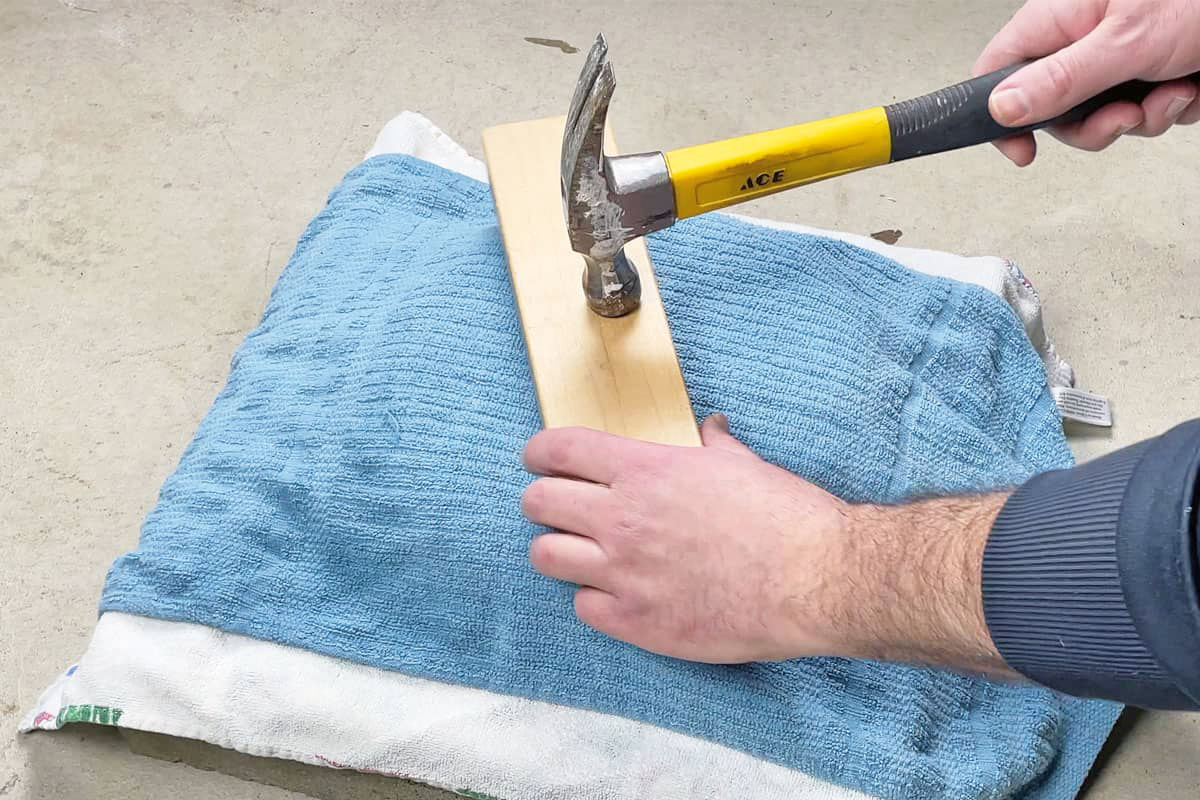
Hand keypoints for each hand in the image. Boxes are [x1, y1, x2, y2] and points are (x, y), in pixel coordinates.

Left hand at [520, 415, 1012, 674]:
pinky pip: (582, 606)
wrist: (816, 580)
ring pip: (546, 556)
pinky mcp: (636, 622)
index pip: (559, 450)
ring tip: (578, 553)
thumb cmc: (785, 517)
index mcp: (646, 470)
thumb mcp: (743, 464)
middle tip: (556, 507)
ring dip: (557, 550)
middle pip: (537, 502)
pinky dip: (593, 599)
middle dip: (541, 500)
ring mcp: (624, 573)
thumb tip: (709, 427)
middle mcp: (623, 518)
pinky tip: (616, 594)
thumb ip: (712, 445)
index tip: (536, 458)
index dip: (538, 452)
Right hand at [974, 0, 1199, 164]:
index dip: (1001, 115)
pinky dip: (1171, 108)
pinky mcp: (1152, 69)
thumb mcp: (1125, 44)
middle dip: (1096, 125)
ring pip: (1104, 116)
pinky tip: (1190, 85)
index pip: (998, 71)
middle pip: (1055, 108)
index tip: (1023, 149)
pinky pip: (1144, 110)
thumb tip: (1002, 109)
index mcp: (1061, 19)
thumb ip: (1059, 81)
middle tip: (1124, 115)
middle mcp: (1084, 37)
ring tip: (1173, 90)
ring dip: (1143, 118)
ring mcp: (1119, 55)